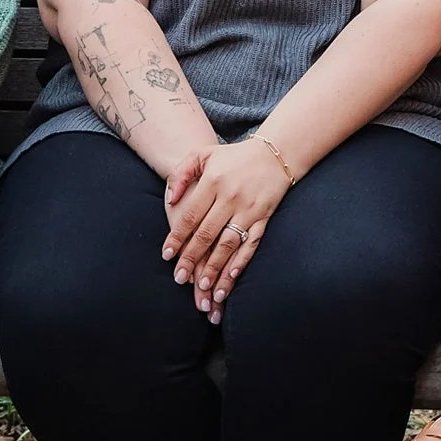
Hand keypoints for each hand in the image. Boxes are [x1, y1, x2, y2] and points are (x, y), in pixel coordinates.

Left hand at [163, 130, 292, 315]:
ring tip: (204, 287)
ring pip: (229, 243)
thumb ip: (181, 173)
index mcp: (213, 181)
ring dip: (216, 267)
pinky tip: (232, 276)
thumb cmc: (232, 156)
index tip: (167, 256)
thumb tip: (170, 200)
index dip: (177, 237)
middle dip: (192, 258)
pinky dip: (241, 261)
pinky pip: (252, 243)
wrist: (274, 154)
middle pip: (207, 234)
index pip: (191, 215)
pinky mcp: (264, 217)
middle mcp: (231, 197)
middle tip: (179, 278)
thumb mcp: (203, 154)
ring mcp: (249, 209)